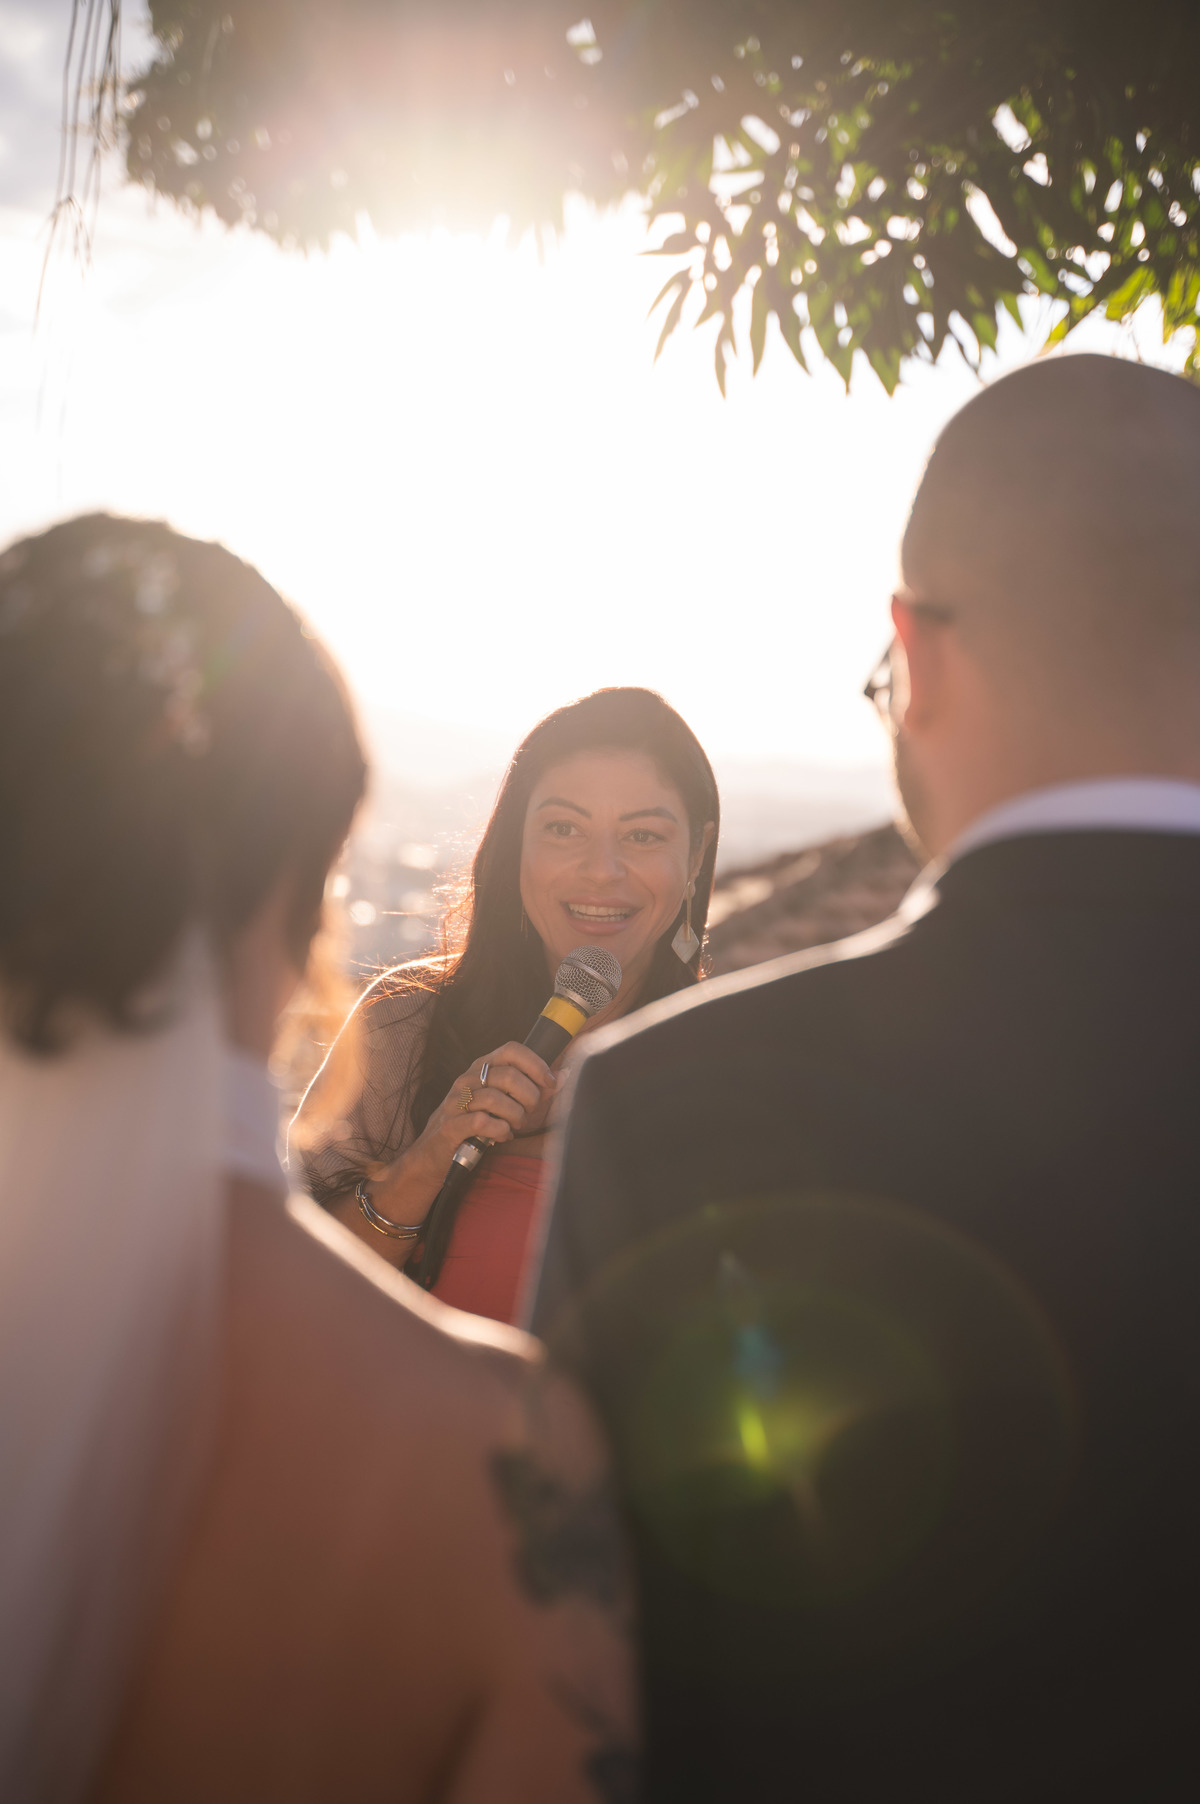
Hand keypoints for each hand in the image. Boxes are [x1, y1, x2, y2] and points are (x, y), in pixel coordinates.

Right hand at [345, 1043, 557, 1269]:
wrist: (433, 1157)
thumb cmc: (474, 1128)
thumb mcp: (505, 1106)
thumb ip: (534, 1091)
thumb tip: (563, 1077)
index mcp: (481, 1068)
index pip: (511, 1049)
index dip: (535, 1063)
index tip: (549, 1082)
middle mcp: (467, 1079)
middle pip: (508, 1075)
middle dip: (529, 1097)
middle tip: (529, 1113)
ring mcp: (455, 1101)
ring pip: (496, 1098)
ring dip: (515, 1116)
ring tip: (515, 1126)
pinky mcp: (450, 1125)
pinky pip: (482, 1121)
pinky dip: (500, 1130)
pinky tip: (502, 1136)